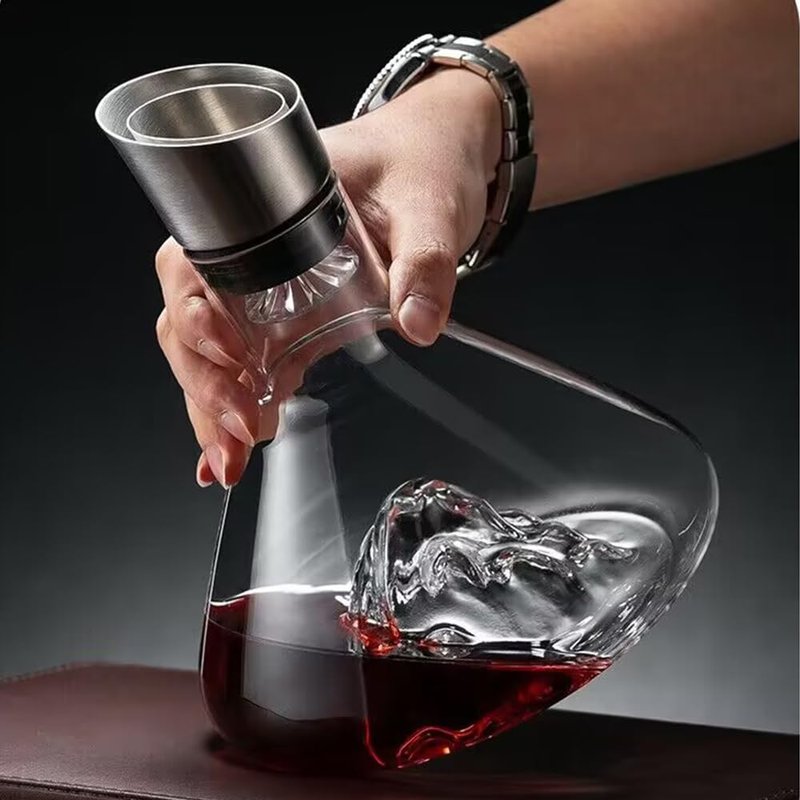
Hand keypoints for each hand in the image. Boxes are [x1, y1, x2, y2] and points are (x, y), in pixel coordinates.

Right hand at [154, 69, 501, 487]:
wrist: (438, 159)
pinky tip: (237, 448)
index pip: (195, 262)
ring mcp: (270, 293)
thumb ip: (425, 261)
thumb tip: (418, 321)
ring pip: (214, 355)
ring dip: (213, 410)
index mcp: (263, 211)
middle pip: (191, 321)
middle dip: (203, 381)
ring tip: (228, 462)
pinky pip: (255, 368)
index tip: (227, 352)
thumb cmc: (420, 159)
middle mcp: (252, 255)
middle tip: (235, 430)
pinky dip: (242, 408)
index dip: (194, 311)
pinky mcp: (296, 321)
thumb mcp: (428, 204)